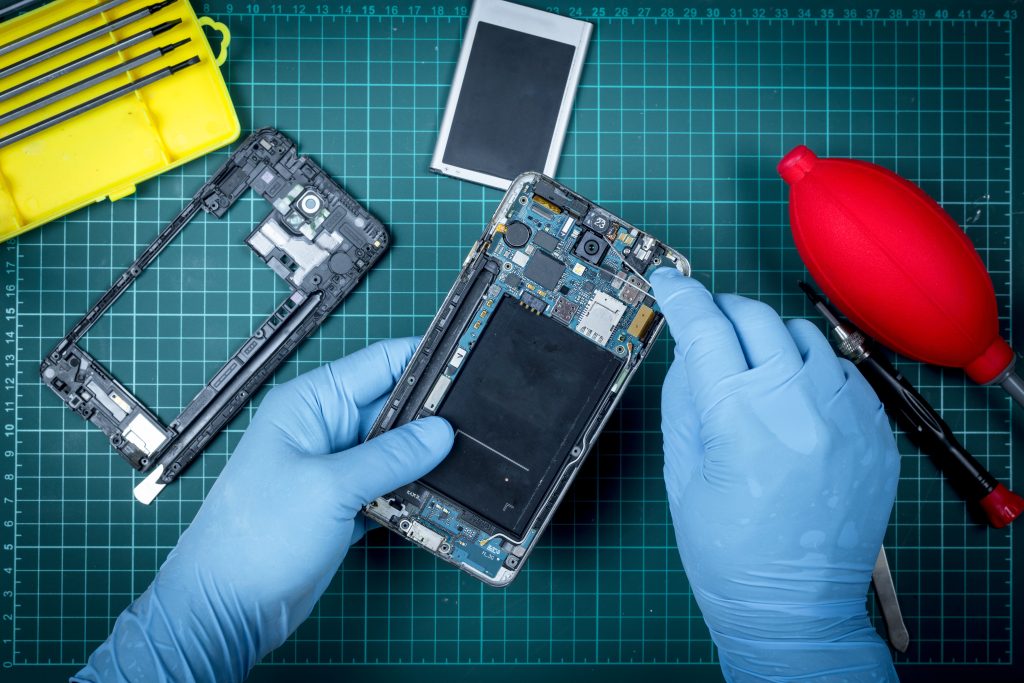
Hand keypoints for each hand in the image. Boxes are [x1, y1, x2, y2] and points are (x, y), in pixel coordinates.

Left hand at [75, 339, 453, 682]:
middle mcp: (326, 430)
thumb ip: (390, 456)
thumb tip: (441, 432)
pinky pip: (391, 488)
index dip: (425, 362)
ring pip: (397, 452)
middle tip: (484, 425)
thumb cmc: (257, 538)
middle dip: (434, 418)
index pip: (380, 364)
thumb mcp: (330, 487)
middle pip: (395, 409)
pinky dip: (414, 495)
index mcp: (311, 404)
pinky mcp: (345, 505)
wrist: (227, 609)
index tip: (470, 364)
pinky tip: (443, 500)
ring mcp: (336, 469)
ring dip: (427, 462)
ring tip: (473, 464)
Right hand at [650, 269, 899, 681]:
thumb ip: (684, 398)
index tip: (669, 282)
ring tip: (755, 370)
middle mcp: (800, 408)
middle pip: (757, 318)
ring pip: (805, 336)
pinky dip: (812, 371)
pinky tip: (796, 399)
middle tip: (708, 326)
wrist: (794, 607)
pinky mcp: (877, 434)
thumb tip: (691, 345)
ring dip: (771, 339)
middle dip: (723, 311)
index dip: (682, 297)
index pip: (706, 329)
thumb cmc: (727, 551)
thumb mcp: (683, 472)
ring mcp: (848, 419)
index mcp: (740, 422)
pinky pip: (843, 372)